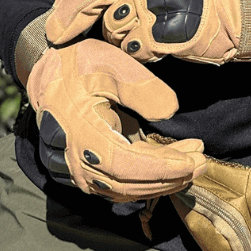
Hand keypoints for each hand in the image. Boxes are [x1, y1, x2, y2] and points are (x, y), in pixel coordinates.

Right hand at [25, 39, 205, 200]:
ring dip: (164, 179)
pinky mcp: (89, 171)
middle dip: (171, 176)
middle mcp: (78, 160)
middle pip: (130, 182)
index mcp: (80, 133)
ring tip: (195, 160)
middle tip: (203, 161)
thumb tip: (170, 111)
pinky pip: (122, 183)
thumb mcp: (110, 62)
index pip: (125, 164)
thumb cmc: (77, 65)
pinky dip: (150, 177)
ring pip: (128, 188)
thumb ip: (140, 87)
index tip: (191, 161)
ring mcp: (82, 170)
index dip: (161, 168)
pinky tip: (175, 162)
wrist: (46, 75)